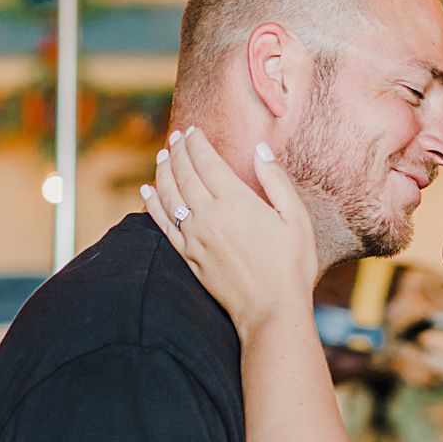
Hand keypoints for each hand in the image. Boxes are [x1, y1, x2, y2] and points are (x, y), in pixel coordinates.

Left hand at [141, 127, 320, 331]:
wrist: (271, 311)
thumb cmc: (291, 265)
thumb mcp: (296, 219)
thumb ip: (276, 181)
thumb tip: (260, 150)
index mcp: (236, 201)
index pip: (207, 161)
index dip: (197, 143)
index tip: (193, 130)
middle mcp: (209, 215)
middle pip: (184, 173)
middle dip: (178, 151)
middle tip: (176, 136)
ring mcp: (194, 236)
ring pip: (168, 194)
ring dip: (162, 171)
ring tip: (162, 156)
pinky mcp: (187, 255)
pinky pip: (162, 223)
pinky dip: (151, 204)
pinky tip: (146, 191)